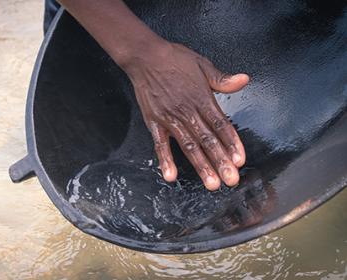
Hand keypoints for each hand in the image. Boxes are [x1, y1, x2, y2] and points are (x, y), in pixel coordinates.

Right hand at [123, 42, 248, 189]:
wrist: (146, 57)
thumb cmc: (175, 60)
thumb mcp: (202, 65)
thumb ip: (222, 79)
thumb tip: (244, 80)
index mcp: (202, 98)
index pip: (221, 125)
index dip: (231, 143)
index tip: (240, 160)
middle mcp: (187, 111)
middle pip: (207, 140)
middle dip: (220, 161)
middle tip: (231, 180)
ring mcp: (170, 119)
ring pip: (188, 146)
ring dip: (200, 166)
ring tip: (211, 184)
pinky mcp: (154, 122)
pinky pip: (160, 144)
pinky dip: (165, 160)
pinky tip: (170, 176)